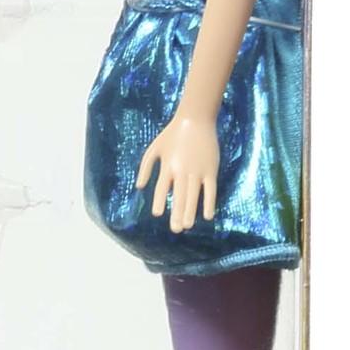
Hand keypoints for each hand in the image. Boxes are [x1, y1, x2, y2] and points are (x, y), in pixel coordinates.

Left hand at [135, 108, 219, 230]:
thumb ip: (145, 167)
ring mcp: (197, 171)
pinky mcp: (211, 170)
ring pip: (194, 195)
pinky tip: (207, 215)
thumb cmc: (172, 134)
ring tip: (187, 225)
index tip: (158, 213)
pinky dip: (209, 203)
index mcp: (168, 165)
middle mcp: (182, 170)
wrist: (196, 119)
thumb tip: (138, 187)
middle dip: (177, 213)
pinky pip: (210, 190)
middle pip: (179, 195)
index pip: (162, 187)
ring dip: (191, 211)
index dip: (160, 200)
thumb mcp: (154, 148)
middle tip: (176, 229)